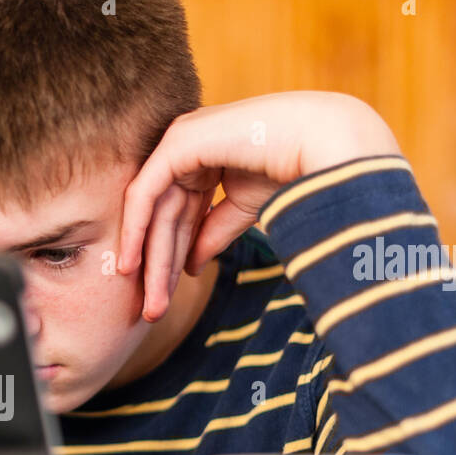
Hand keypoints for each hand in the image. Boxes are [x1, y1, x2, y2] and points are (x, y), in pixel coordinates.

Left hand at [117, 91, 401, 320]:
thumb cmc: (294, 167)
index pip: (179, 215)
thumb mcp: (243, 209)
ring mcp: (180, 141)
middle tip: (153, 312)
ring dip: (152, 261)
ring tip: (151, 304)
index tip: (165, 298)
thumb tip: (191, 268)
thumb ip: (212, 233)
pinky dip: (136, 230)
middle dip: (159, 267)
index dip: (171, 259)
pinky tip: (133, 265)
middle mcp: (186, 147)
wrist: (322, 143)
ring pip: (154, 212)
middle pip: (165, 218)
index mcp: (203, 158)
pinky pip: (146, 193)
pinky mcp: (178, 143)